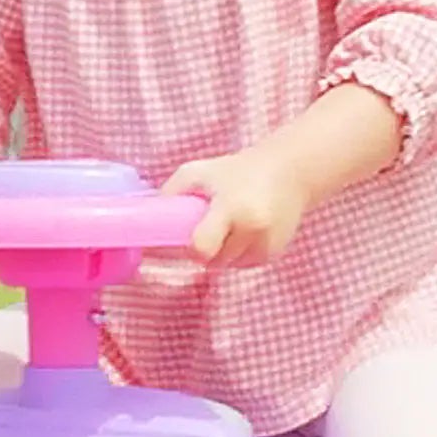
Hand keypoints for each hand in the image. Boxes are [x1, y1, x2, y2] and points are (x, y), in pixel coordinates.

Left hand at [162, 144, 312, 268]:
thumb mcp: (199, 171)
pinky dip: (235, 252)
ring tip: (226, 223)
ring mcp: (264, 245)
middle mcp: (252, 230)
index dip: (184, 249)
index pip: (201, 248)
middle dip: (201, 248)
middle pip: (211, 260)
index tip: (174, 241)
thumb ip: (171, 193)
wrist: (291, 172)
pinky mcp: (272, 255)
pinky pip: (241, 264)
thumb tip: (145, 219)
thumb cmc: (238, 170)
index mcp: (232, 208)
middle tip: (203, 225)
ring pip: (225, 265)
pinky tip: (242, 228)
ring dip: (219, 252)